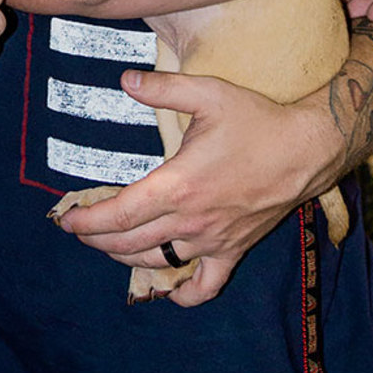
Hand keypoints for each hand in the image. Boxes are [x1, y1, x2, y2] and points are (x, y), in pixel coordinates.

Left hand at [52, 69, 343, 306]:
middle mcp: (191, 220)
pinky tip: (169, 289)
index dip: (86, 221)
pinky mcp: (234, 250)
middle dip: (97, 240)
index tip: (65, 220)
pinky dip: (184, 294)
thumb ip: (163, 88)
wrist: (307, 149)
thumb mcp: (208, 93)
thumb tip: (125, 79)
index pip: (119, 214)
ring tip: (110, 247)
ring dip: (126, 260)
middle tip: (80, 230)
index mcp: (177, 186)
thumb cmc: (256, 119)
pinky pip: (206, 285)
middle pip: (130, 243)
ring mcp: (213, 240)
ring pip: (159, 263)